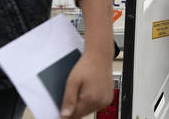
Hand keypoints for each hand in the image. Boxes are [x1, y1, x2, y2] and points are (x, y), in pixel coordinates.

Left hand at [61, 0, 113, 118]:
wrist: (100, 55)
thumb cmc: (87, 65)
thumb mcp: (72, 82)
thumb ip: (68, 100)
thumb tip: (65, 115)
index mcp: (91, 98)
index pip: (74, 115)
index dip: (66, 114)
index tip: (61, 112)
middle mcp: (101, 101)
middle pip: (82, 114)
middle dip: (74, 109)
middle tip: (70, 98)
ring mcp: (106, 100)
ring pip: (89, 110)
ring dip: (82, 106)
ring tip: (80, 92)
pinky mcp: (108, 97)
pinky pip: (96, 105)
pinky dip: (90, 102)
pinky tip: (87, 92)